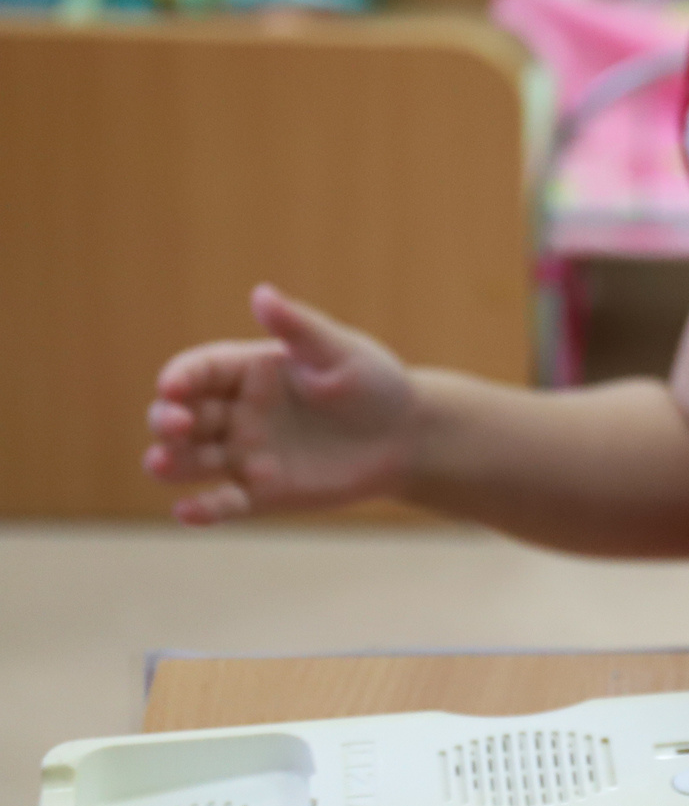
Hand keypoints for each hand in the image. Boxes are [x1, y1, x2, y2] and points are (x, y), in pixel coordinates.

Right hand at [143, 286, 419, 522]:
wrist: (408, 437)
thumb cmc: (374, 384)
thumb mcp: (340, 352)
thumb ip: (298, 328)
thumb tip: (262, 293)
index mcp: (248, 371)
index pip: (198, 370)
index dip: (179, 378)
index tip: (174, 387)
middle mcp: (236, 412)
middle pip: (179, 415)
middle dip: (167, 420)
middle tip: (177, 425)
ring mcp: (244, 453)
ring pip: (187, 460)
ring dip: (170, 462)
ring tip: (164, 462)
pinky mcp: (261, 492)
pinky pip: (221, 503)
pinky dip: (201, 510)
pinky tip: (188, 511)